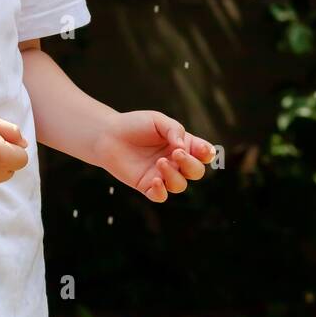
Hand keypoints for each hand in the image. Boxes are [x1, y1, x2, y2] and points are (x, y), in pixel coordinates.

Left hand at [93, 110, 215, 202]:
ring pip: (180, 185)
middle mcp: (175, 161)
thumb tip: (184, 148)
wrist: (108, 135)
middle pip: (196, 172)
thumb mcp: (158, 121)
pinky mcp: (147, 186)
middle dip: (191, 164)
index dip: (207, 153)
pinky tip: (155, 179)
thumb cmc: (134, 125)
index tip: (201, 149)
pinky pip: (161, 196)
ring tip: (160, 162)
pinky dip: (161, 191)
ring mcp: (162, 175)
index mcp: (182, 144)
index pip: (204, 154)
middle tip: (176, 153)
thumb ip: (175, 130)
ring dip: (174, 175)